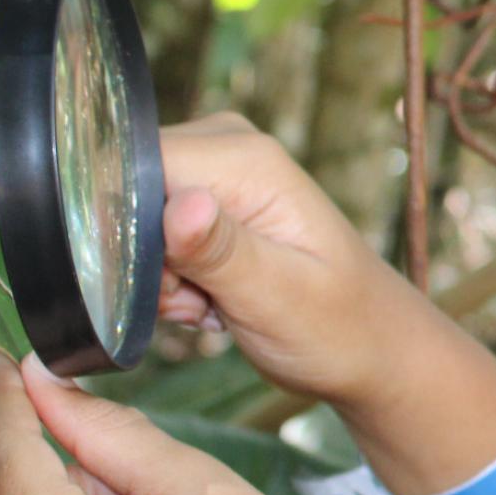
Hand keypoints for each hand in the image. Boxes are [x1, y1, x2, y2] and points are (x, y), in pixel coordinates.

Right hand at [155, 114, 438, 412]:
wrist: (371, 346)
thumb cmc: (338, 326)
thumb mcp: (277, 296)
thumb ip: (221, 251)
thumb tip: (180, 204)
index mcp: (245, 157)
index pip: (129, 165)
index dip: (126, 232)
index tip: (170, 284)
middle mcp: (225, 148)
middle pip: (123, 194)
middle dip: (146, 263)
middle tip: (200, 303)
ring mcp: (214, 174)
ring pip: (131, 225)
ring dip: (159, 281)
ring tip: (214, 306)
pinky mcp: (207, 204)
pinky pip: (150, 240)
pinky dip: (169, 282)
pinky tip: (211, 302)